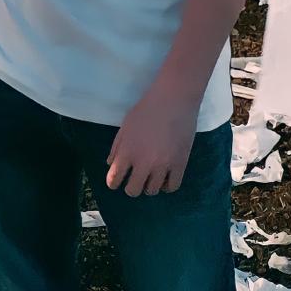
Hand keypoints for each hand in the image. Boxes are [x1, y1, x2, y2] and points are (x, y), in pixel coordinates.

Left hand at [105, 81, 202, 196]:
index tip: (117, 179)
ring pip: (152, 191)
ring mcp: (163, 166)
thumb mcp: (125, 127)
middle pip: (133, 191)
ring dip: (149, 185)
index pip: (114, 180)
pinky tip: (165, 178)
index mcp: (127, 153)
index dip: (113, 181)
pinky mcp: (180, 164)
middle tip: (135, 179)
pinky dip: (167, 185)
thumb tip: (111, 164)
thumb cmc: (146, 109)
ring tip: (151, 176)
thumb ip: (117, 148)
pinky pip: (172, 187)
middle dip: (131, 186)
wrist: (174, 100)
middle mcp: (143, 163)